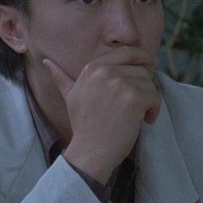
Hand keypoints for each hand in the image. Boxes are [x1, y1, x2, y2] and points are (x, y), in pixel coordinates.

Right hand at [44, 47, 159, 183]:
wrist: (90, 151)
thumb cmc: (84, 126)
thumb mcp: (71, 96)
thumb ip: (62, 77)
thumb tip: (47, 62)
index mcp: (93, 68)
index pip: (126, 52)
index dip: (142, 57)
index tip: (151, 64)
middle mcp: (105, 72)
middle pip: (141, 69)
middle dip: (145, 87)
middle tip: (140, 105)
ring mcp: (120, 84)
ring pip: (150, 83)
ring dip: (150, 101)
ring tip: (139, 116)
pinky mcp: (133, 98)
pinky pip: (155, 96)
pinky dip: (155, 110)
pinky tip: (145, 120)